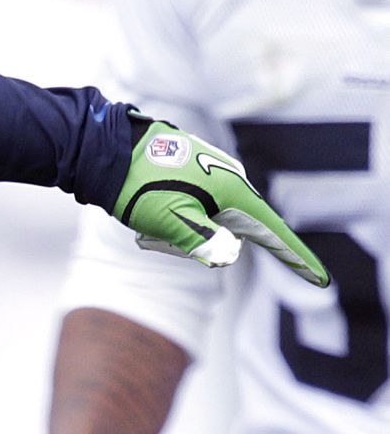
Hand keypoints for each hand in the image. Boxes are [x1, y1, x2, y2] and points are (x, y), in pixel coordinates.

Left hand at [115, 119, 329, 284]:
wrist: (113, 154)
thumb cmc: (142, 187)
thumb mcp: (170, 221)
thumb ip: (202, 240)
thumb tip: (230, 254)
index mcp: (234, 193)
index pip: (273, 234)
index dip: (295, 259)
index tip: (319, 279)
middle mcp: (232, 183)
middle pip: (229, 234)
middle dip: (193, 244)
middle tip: (157, 233)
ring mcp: (214, 178)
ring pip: (205, 226)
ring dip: (175, 233)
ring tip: (147, 219)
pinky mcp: (196, 178)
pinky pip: (190, 213)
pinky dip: (168, 222)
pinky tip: (145, 212)